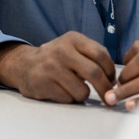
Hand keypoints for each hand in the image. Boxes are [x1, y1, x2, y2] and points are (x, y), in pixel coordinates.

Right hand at [0, 32, 115, 102]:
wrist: (24, 65)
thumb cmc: (57, 58)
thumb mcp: (74, 47)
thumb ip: (93, 56)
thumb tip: (115, 78)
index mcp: (73, 39)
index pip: (101, 54)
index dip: (111, 71)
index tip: (112, 80)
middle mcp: (61, 51)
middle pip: (94, 73)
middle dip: (105, 89)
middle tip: (109, 97)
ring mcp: (50, 68)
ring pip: (82, 91)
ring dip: (84, 95)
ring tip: (76, 89)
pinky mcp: (42, 84)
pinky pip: (67, 99)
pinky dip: (70, 99)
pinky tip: (62, 91)